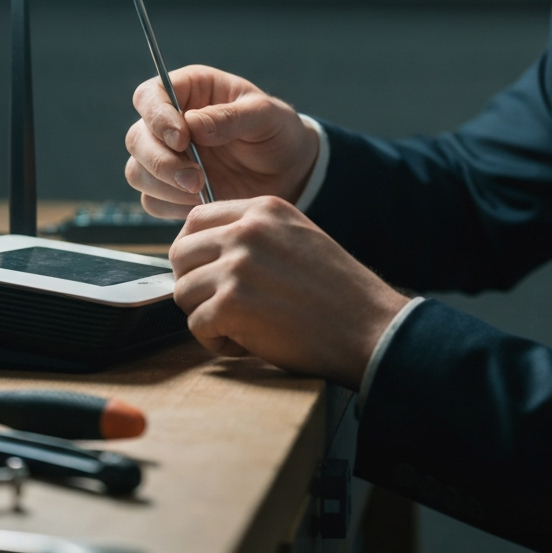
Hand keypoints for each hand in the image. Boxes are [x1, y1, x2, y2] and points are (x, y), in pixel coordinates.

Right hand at [125, 65, 319, 217]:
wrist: (289, 172)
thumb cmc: (277, 132)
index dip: (157, 117)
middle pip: (137, 138)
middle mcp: (169, 123)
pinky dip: (170, 205)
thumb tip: (191, 124)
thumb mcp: (265, 116)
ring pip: (137, 171)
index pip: (149, 96)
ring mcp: (167, 158)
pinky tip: (200, 202)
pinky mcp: (170, 190)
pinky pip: (151, 200)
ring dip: (164, 185)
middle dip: (161, 161)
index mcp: (189, 91)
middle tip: (196, 178)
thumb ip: (229, 117)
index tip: (182, 139)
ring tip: (201, 189)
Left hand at [169, 196, 411, 389]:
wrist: (370, 327)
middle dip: (193, 284)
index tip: (207, 273)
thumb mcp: (298, 237)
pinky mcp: (233, 304)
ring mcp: (238, 265)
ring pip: (183, 291)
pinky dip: (215, 341)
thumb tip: (204, 251)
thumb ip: (254, 234)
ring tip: (239, 327)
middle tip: (219, 306)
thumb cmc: (337, 293)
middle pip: (181, 254)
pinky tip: (246, 343)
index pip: (196, 219)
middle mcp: (246, 230)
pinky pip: (196, 325)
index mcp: (263, 209)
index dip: (194, 251)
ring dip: (204, 315)